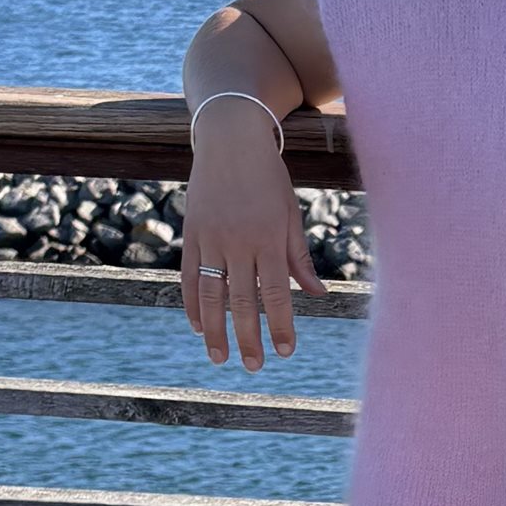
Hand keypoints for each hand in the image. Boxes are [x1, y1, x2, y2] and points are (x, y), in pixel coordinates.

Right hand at [181, 108, 321, 370]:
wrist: (231, 138)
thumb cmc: (269, 177)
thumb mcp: (290, 214)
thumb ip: (299, 257)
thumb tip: (318, 295)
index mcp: (269, 238)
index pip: (277, 292)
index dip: (281, 325)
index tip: (286, 351)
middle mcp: (239, 241)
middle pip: (242, 300)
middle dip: (248, 337)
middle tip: (254, 366)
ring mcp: (211, 238)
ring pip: (210, 293)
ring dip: (215, 329)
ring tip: (219, 358)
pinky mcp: (192, 233)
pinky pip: (188, 275)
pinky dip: (192, 303)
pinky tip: (198, 326)